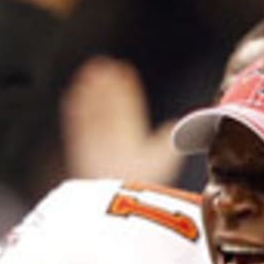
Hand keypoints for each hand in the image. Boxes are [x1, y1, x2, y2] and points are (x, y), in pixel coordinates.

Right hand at [62, 57, 183, 183]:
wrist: (118, 196)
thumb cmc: (145, 181)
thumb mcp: (166, 154)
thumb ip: (171, 136)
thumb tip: (187, 121)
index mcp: (135, 142)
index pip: (130, 111)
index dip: (127, 92)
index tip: (124, 72)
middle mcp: (115, 144)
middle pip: (110, 110)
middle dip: (107, 89)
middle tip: (105, 66)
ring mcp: (97, 147)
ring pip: (94, 114)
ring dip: (92, 92)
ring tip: (91, 71)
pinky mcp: (81, 150)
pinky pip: (78, 125)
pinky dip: (77, 107)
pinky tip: (76, 91)